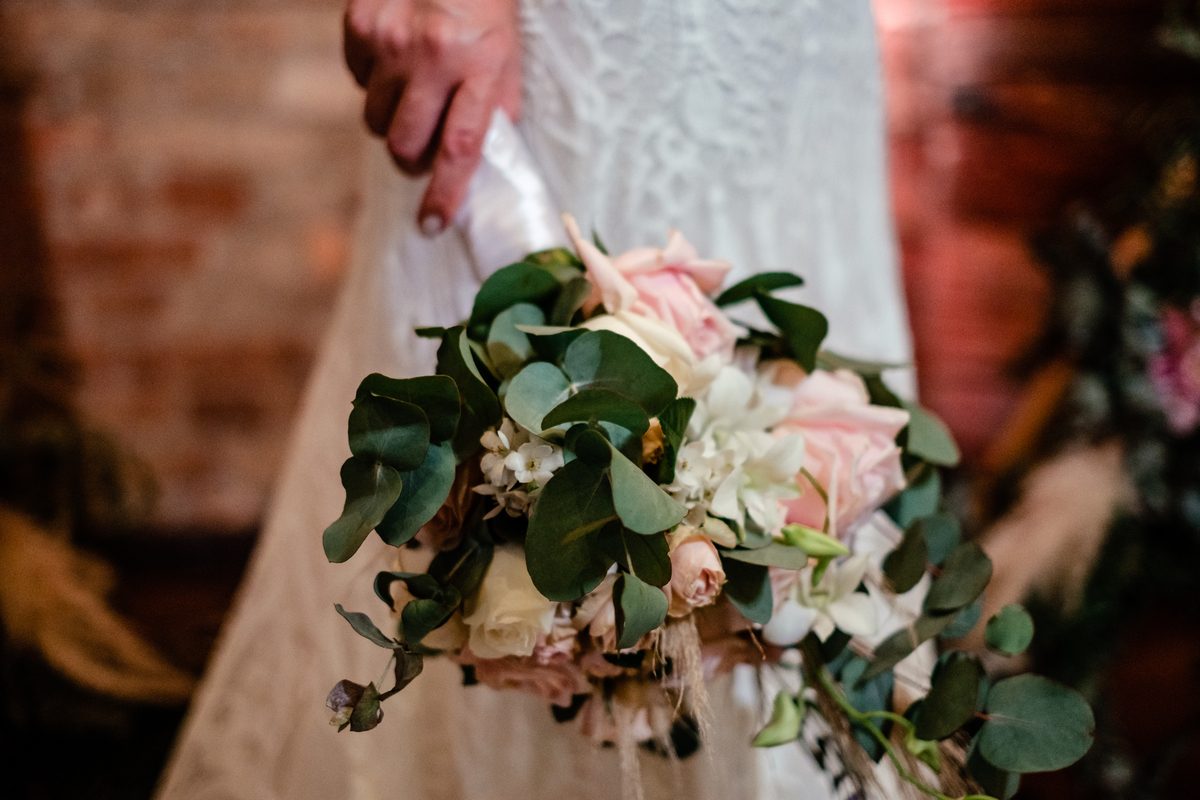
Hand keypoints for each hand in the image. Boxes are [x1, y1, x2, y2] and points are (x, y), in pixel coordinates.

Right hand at [344, 0, 521, 233]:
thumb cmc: (486, 10)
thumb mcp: (508, 57)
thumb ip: (495, 112)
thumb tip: (474, 171)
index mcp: (480, 65)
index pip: (458, 148)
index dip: (443, 194)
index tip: (432, 225)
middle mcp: (433, 55)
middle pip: (403, 146)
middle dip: (412, 159)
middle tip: (424, 147)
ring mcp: (390, 39)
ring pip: (374, 122)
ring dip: (392, 121)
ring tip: (414, 91)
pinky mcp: (360, 24)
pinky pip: (357, 82)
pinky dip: (374, 81)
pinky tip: (397, 58)